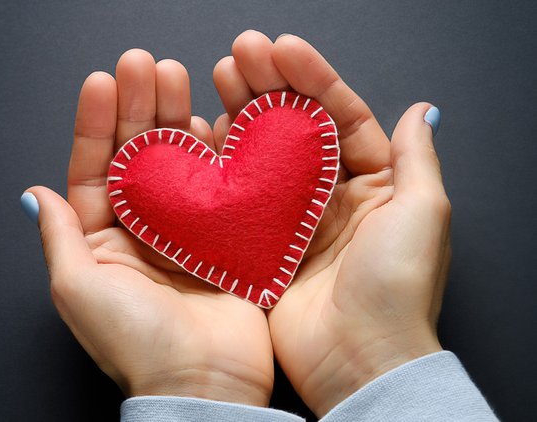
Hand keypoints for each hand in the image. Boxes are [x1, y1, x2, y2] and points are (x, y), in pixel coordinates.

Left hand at [24, 49, 273, 405]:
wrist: (201, 384)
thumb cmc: (134, 344)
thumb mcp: (78, 288)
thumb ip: (61, 235)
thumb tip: (33, 194)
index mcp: (102, 241)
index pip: (93, 171)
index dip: (94, 125)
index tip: (100, 82)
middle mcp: (142, 231)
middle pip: (136, 156)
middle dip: (136, 107)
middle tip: (141, 64)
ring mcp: (186, 232)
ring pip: (178, 161)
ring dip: (175, 116)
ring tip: (175, 74)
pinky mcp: (226, 237)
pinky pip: (221, 184)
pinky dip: (218, 149)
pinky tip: (214, 114)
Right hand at [212, 31, 448, 415]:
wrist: (358, 360)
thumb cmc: (397, 288)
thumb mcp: (421, 214)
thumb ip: (414, 158)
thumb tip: (422, 110)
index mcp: (372, 185)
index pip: (340, 117)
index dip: (311, 79)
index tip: (280, 48)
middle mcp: (328, 199)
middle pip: (295, 129)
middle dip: (268, 86)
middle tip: (239, 54)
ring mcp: (290, 222)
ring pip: (261, 155)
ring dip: (240, 115)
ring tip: (215, 79)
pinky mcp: (258, 247)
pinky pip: (235, 197)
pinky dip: (218, 165)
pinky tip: (200, 135)